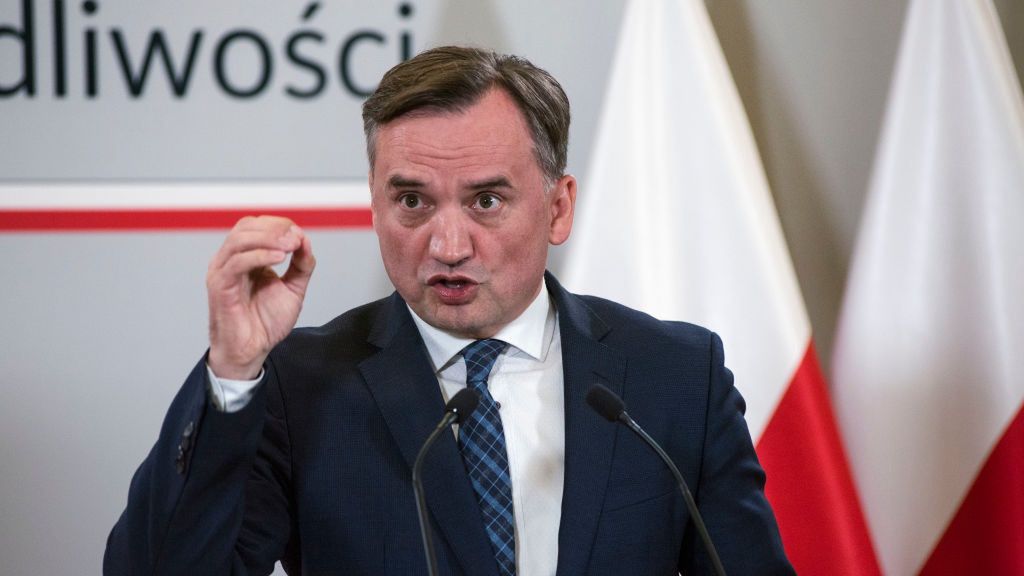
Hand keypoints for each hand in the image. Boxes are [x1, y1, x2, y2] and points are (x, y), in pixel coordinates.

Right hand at [206, 216, 315, 378]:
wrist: (253, 350)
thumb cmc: (267, 322)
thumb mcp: (293, 288)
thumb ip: (301, 265)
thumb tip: (305, 240)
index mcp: (245, 257)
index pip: (256, 226)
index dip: (279, 225)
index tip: (299, 235)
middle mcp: (230, 260)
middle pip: (245, 227)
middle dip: (274, 229)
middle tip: (296, 239)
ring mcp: (222, 271)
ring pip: (238, 240)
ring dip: (267, 239)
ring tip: (290, 247)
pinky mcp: (219, 286)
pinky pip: (236, 263)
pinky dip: (259, 256)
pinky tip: (279, 259)